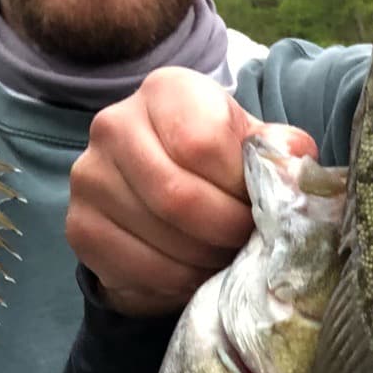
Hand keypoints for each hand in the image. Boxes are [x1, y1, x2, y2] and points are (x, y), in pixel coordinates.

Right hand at [67, 68, 317, 315]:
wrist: (166, 189)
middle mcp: (115, 124)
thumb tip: (294, 165)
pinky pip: (137, 267)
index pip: (203, 144)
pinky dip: (178, 281)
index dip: (239, 188)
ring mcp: (90, 176)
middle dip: (226, 231)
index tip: (258, 206)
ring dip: (206, 259)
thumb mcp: (255, 147)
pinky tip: (195, 271)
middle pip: (178, 196)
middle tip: (246, 242)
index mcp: (166, 91)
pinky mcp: (79, 225)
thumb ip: (279, 152)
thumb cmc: (221, 164)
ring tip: (225, 256)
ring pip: (159, 236)